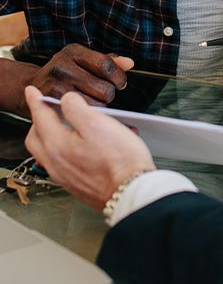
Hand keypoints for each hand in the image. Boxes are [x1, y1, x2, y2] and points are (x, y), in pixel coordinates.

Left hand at [24, 87, 154, 211]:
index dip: (36, 100)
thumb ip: (76, 108)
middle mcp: (56, 163)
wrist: (130, 192)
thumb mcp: (97, 123)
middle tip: (46, 109)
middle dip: (39, 121)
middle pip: (36, 138)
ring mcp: (65, 176)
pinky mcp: (77, 184)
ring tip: (68, 125)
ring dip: (52, 135)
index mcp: (56, 145)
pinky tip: (87, 145)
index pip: (40, 117)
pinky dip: (67, 148)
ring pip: (49, 151)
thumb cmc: (118, 160)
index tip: (32, 91)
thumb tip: (67, 100)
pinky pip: (64, 162)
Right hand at [28, 44, 133, 105]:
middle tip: (103, 94)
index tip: (120, 83)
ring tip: (93, 101)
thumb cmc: (64, 73)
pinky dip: (88, 115)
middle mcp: (62, 65)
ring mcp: (55, 85)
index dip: (118, 77)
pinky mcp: (52, 103)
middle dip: (108, 94)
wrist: (28, 87)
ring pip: (95, 104)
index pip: (106, 65)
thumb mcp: (84, 60)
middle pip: (103, 88)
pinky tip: (84, 110)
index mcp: (74, 51)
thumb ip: (109, 61)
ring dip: (99, 106)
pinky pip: (82, 114)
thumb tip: (130, 63)